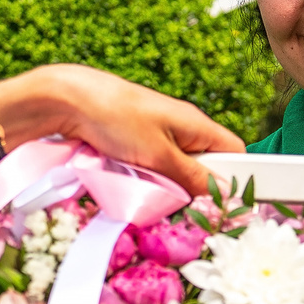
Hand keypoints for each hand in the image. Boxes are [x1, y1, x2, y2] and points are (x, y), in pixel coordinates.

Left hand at [0, 65, 244, 197]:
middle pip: (206, 165)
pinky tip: (135, 182)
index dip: (235, 179)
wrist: (68, 100)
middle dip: (196, 187)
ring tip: (153, 191)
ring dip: (170, 184)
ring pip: (178, 169)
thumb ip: (192, 176)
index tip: (224, 203)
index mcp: (197, 124)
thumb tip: (223, 192)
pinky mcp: (137, 140)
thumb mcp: (159, 155)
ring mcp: (159, 133)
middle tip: (181, 202)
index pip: (235, 153)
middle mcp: (182, 127)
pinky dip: (149, 177)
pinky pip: (156, 166)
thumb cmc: (116, 118)